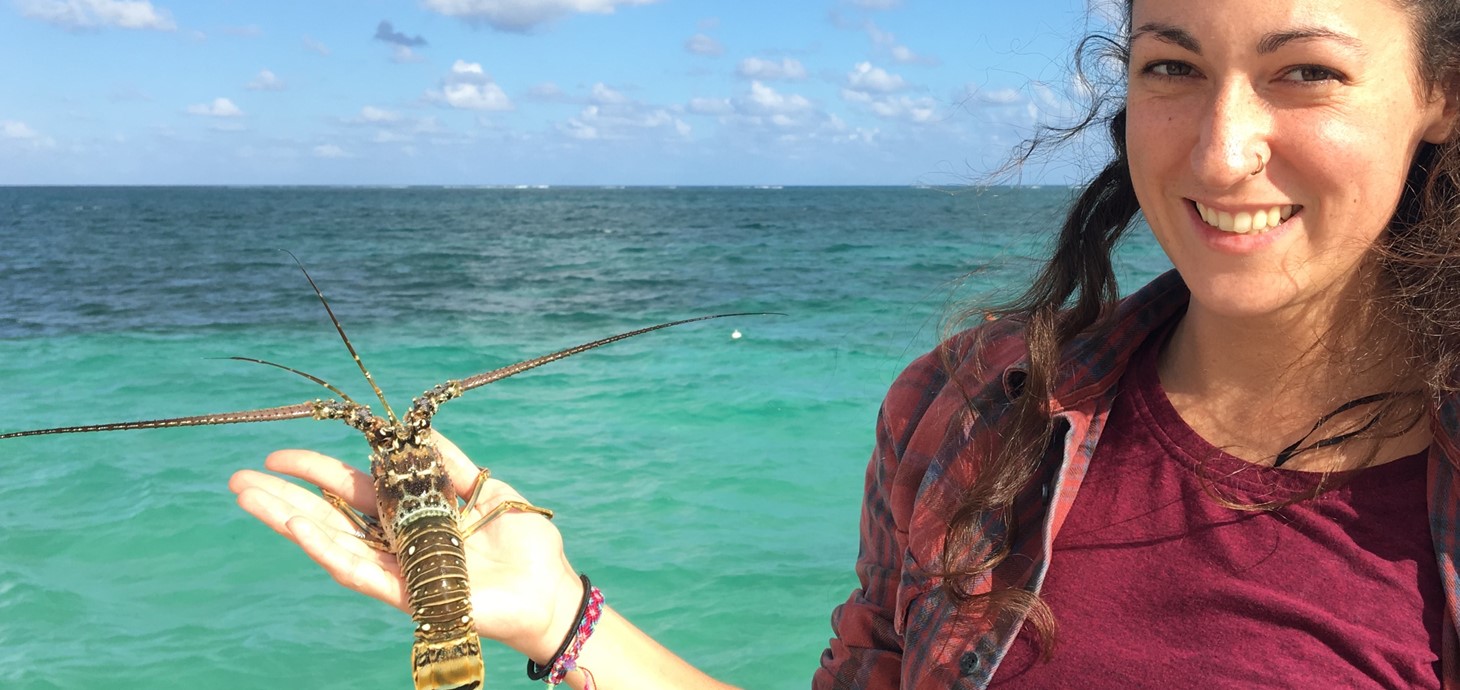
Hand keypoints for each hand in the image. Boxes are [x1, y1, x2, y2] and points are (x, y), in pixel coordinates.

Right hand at [228, 431, 583, 660]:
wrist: (548, 590)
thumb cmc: (523, 545)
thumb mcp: (486, 489)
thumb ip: (451, 463)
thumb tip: (420, 432)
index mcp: (412, 516)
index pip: (352, 490)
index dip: (316, 471)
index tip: (278, 455)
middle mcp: (395, 542)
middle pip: (327, 516)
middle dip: (282, 498)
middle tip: (237, 479)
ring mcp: (396, 568)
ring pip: (330, 543)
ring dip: (288, 520)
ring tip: (249, 500)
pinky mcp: (405, 593)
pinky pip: (357, 571)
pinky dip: (326, 549)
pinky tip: (295, 529)